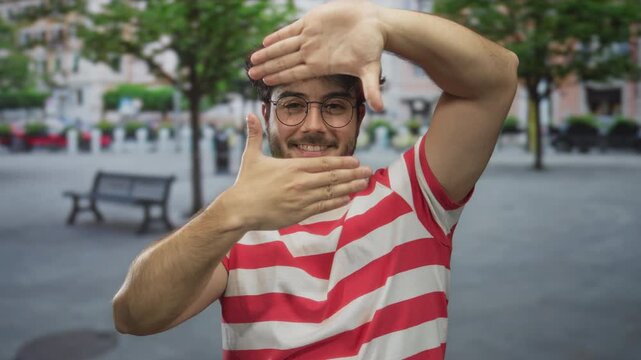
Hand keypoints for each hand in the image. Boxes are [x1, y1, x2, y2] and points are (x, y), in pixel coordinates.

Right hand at [226, 113, 371, 230]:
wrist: (239, 209)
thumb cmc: (245, 183)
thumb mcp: (251, 156)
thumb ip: (254, 135)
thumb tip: (248, 114)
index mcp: (292, 167)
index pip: (324, 162)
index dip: (342, 161)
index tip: (356, 160)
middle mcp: (300, 182)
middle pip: (333, 176)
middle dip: (353, 173)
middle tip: (368, 170)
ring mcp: (301, 199)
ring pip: (332, 192)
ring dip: (350, 187)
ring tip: (364, 184)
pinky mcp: (299, 213)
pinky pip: (323, 207)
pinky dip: (337, 202)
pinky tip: (348, 198)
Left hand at [248, 0, 385, 110]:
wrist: (374, 24)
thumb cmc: (372, 47)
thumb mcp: (371, 69)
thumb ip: (371, 88)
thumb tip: (380, 109)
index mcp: (321, 65)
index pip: (295, 72)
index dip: (279, 76)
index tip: (265, 82)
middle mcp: (312, 53)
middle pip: (284, 61)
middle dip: (266, 67)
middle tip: (250, 74)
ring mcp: (310, 37)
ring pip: (283, 46)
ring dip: (267, 53)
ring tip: (252, 59)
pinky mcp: (312, 22)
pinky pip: (290, 29)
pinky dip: (278, 35)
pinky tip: (266, 41)